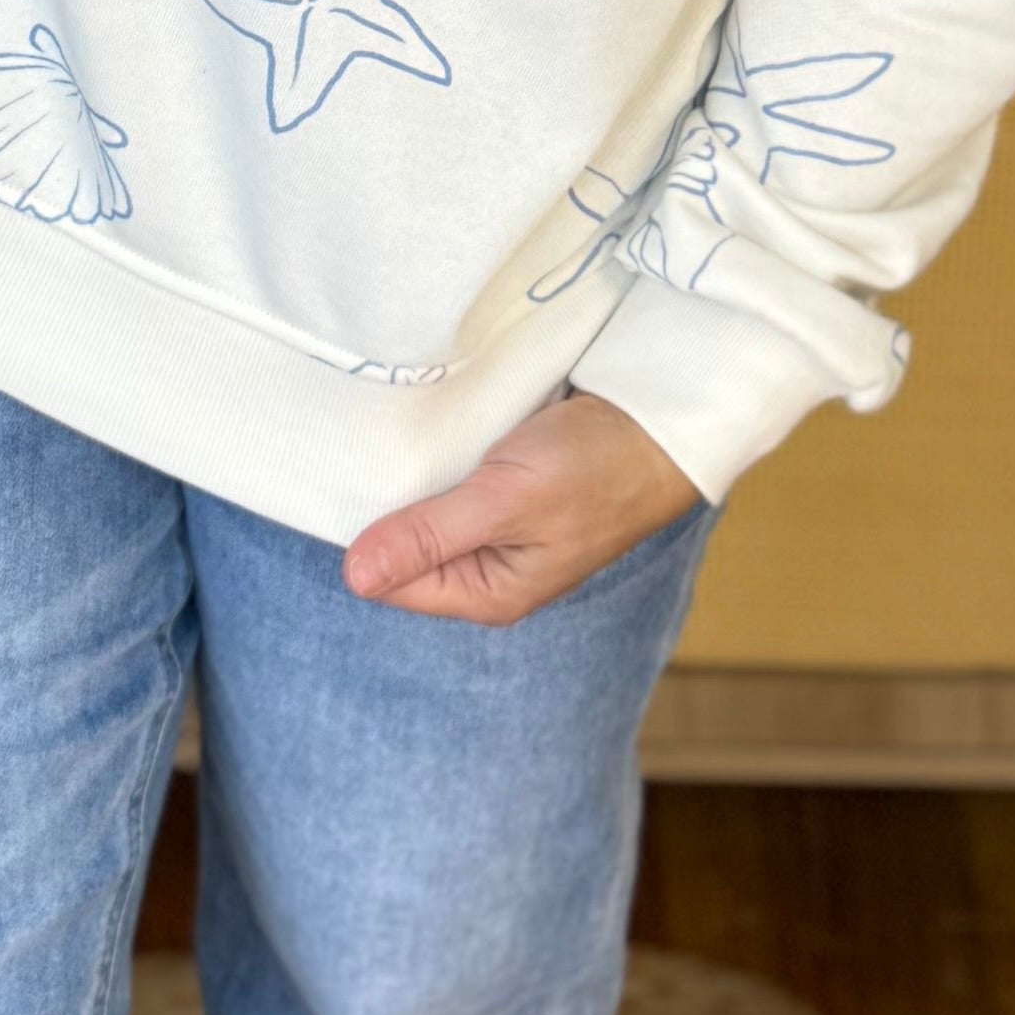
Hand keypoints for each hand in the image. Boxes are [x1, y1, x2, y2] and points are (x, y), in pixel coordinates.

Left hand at [342, 389, 702, 625]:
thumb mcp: (503, 503)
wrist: (660, 419)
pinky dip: (439, 461)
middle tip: (371, 454)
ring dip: (412, 480)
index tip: (357, 482)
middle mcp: (489, 572)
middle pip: (405, 548)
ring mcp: (500, 531)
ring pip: (426, 512)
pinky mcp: (508, 493)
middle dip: (388, 506)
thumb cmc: (593, 467)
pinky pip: (452, 485)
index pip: (391, 580)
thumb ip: (429, 537)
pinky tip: (430, 435)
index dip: (368, 535)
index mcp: (488, 595)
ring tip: (398, 441)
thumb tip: (353, 577)